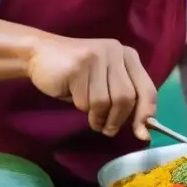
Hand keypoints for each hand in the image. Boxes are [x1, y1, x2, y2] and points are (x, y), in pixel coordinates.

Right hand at [27, 36, 156, 140]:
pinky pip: (86, 101)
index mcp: (129, 56)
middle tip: (107, 129)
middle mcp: (116, 52)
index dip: (146, 114)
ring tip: (90, 114)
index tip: (142, 134)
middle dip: (117, 119)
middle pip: (126, 98)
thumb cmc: (76, 74)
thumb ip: (126, 98)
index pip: (147, 89)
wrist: (39, 54)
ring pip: (105, 102)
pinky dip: (81, 108)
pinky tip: (74, 97)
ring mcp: (98, 57)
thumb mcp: (106, 82)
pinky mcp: (79, 66)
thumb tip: (144, 131)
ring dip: (97, 116)